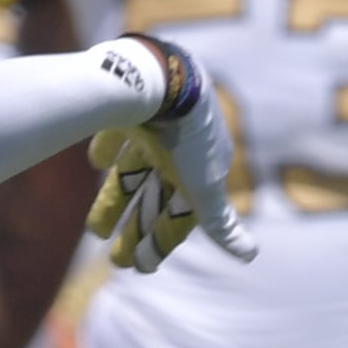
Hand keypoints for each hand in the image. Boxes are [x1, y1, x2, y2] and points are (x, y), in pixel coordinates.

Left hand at [83, 37, 254, 272]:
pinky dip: (107, 148)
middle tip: (116, 260)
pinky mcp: (129, 107)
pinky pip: (117, 132)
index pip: (180, 214)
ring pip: (132, 173)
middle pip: (154, 198)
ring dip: (115, 202)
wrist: (163, 79)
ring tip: (95, 231)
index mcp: (200, 169)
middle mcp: (179, 150)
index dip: (160, 242)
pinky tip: (95, 160)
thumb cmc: (188, 138)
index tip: (139, 267)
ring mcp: (154, 128)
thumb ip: (221, 222)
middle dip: (136, 230)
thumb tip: (252, 256)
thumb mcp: (205, 186)